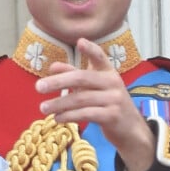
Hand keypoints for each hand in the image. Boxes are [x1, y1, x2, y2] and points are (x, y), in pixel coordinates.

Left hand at [35, 37, 154, 170]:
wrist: (130, 128)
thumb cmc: (108, 104)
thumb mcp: (94, 88)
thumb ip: (75, 76)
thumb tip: (53, 67)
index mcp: (108, 72)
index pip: (100, 57)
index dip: (90, 49)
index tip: (80, 41)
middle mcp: (113, 82)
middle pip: (82, 78)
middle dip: (58, 82)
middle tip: (39, 87)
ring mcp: (114, 99)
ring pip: (80, 99)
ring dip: (59, 104)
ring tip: (43, 108)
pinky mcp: (112, 116)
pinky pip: (86, 114)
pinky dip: (69, 116)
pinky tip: (58, 118)